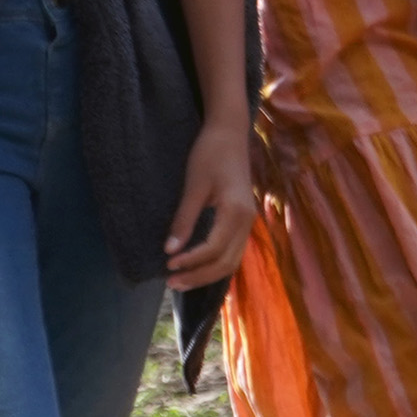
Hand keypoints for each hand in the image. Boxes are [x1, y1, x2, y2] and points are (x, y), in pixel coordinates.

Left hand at [165, 117, 258, 289]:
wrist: (229, 133)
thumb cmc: (210, 154)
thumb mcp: (194, 185)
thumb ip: (184, 219)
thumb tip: (170, 249)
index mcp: (236, 211)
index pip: (214, 248)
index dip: (192, 261)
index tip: (169, 265)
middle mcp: (247, 221)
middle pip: (226, 262)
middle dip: (199, 276)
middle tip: (171, 283)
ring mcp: (248, 222)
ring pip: (232, 261)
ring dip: (207, 274)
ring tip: (181, 281)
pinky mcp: (243, 220)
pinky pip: (232, 251)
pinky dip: (215, 264)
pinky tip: (197, 268)